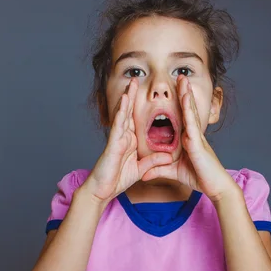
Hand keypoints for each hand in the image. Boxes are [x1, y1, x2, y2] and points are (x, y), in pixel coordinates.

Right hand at [82, 78, 173, 203]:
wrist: (102, 191)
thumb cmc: (117, 180)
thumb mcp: (141, 169)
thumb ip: (153, 161)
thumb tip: (169, 156)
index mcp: (129, 141)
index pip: (136, 120)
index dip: (140, 106)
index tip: (148, 94)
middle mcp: (122, 137)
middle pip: (128, 112)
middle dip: (132, 95)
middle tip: (137, 79)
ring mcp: (117, 139)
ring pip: (122, 114)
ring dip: (127, 98)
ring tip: (131, 83)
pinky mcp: (112, 144)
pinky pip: (118, 125)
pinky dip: (121, 111)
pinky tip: (125, 100)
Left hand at [142, 75, 237, 201]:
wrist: (216, 187)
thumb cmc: (200, 178)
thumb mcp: (174, 173)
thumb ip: (160, 171)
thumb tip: (145, 176)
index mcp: (189, 139)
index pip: (182, 118)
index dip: (179, 104)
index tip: (175, 91)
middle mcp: (193, 135)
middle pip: (188, 110)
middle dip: (184, 93)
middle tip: (180, 77)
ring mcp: (196, 138)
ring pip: (191, 112)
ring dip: (187, 95)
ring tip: (183, 80)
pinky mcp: (197, 144)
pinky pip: (191, 124)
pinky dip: (189, 111)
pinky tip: (186, 99)